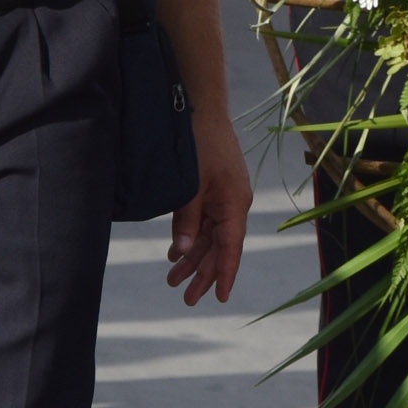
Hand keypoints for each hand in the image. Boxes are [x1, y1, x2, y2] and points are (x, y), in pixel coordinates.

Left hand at [168, 112, 252, 305]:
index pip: (231, 248)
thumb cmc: (202, 144)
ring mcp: (222, 197)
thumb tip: (180, 253)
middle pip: (220, 248)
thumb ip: (187, 221)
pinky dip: (190, 238)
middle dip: (203, 273)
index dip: (225, 274)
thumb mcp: (191, 186)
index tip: (221, 298)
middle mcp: (233, 205)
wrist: (203, 109)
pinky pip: (202, 222)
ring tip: (173, 280)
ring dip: (192, 258)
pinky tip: (175, 253)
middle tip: (186, 298)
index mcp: (235, 204)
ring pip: (209, 237)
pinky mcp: (211, 190)